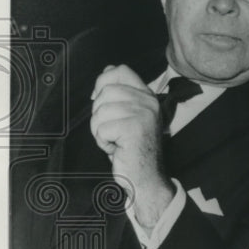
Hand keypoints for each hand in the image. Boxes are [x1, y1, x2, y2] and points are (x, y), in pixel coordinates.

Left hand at [90, 64, 173, 228]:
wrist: (145, 179)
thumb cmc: (132, 149)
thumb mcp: (128, 116)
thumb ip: (121, 94)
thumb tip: (108, 69)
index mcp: (148, 96)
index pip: (120, 70)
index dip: (103, 82)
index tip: (101, 101)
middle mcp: (149, 102)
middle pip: (105, 91)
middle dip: (99, 114)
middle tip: (113, 131)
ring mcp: (143, 114)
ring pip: (100, 111)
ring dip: (100, 130)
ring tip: (116, 141)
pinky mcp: (134, 128)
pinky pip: (101, 128)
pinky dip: (103, 142)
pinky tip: (117, 149)